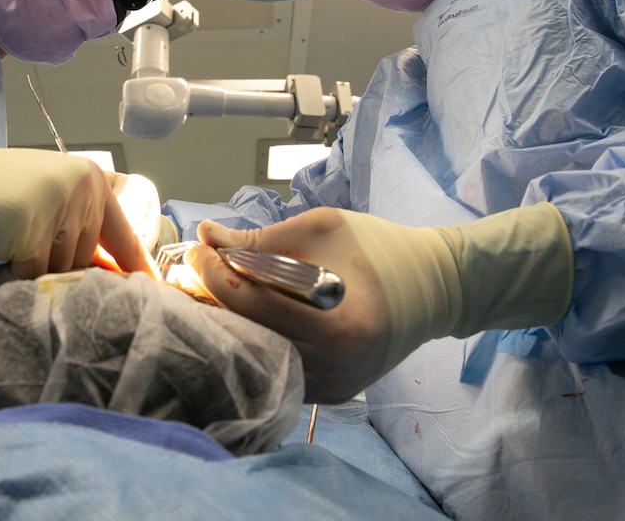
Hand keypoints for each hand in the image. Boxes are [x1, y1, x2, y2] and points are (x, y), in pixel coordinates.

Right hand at [0, 122, 151, 283]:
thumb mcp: (46, 202)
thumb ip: (77, 228)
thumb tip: (114, 279)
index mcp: (92, 180)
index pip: (125, 236)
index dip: (136, 270)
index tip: (156, 295)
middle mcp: (83, 188)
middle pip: (87, 261)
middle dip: (54, 273)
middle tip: (17, 261)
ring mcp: (58, 205)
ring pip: (61, 271)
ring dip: (29, 277)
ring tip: (1, 257)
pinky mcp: (30, 228)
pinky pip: (32, 276)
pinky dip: (9, 282)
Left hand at [187, 205, 571, 402]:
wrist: (435, 288)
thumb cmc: (378, 248)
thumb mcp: (321, 229)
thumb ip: (261, 239)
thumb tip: (206, 234)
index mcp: (339, 324)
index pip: (258, 303)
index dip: (217, 274)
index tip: (198, 249)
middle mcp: (336, 367)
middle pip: (252, 334)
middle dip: (214, 301)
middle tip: (189, 271)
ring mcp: (332, 387)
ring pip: (260, 356)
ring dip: (230, 323)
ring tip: (207, 291)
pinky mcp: (329, 394)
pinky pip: (279, 366)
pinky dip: (256, 340)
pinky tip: (239, 315)